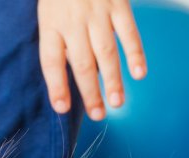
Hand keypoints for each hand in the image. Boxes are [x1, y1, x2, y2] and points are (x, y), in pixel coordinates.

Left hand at [38, 0, 144, 120]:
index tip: (62, 108)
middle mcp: (73, 21)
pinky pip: (129, 32)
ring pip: (106, 52)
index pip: (51, 61)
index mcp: (51, 25)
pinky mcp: (118, 4)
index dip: (56, 86)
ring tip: (118, 103)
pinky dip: (136, 53)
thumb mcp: (49, 13)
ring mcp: (97, 13)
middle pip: (82, 63)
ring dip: (114, 80)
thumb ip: (59, 42)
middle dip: (90, 92)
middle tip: (98, 115)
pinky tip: (139, 73)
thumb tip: (77, 75)